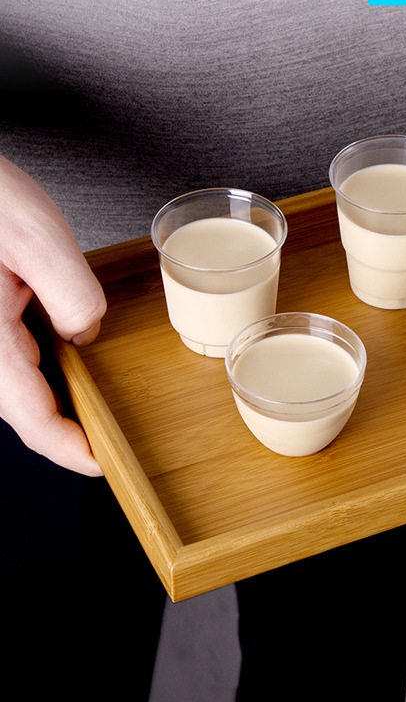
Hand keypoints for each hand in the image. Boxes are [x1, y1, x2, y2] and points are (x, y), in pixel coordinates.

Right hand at [0, 154, 105, 473]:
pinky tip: (55, 350)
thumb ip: (72, 296)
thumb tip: (84, 334)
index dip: (69, 448)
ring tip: (85, 402)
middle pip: (20, 407)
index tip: (99, 462)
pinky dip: (34, 366)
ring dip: (47, 397)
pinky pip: (7, 357)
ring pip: (12, 384)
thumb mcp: (39, 239)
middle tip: (100, 436)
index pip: (30, 418)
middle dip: (60, 426)